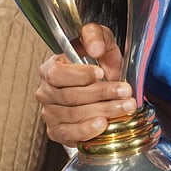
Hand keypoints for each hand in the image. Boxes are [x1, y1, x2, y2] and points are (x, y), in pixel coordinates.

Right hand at [36, 23, 135, 145]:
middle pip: (70, 96)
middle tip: (124, 91)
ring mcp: (49, 114)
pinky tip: (103, 125)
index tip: (101, 73)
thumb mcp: (101, 42)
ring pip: (74, 115)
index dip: (79, 75)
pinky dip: (86, 131)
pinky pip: (68, 135)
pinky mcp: (57, 132)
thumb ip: (96, 36)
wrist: (108, 87)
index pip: (57, 74)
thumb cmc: (100, 64)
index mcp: (50, 68)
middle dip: (102, 94)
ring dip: (103, 111)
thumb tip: (94, 48)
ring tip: (124, 107)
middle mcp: (46, 92)